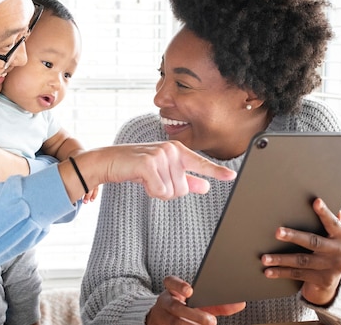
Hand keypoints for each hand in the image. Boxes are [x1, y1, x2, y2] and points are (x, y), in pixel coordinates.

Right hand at [64, 141, 236, 201]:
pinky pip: (160, 191)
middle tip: (153, 180)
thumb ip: (185, 179)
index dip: (216, 172)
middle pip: (183, 188)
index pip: (200, 163)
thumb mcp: (162, 172)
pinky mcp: (149, 163)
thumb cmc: (135, 166)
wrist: (109, 160)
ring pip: (172, 192)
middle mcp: (171, 150)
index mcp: (177, 150)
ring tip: (146, 178)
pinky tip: (141, 180)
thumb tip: (205, 187)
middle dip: (168, 191)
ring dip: (157, 191)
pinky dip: (151, 191)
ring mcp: (161, 155)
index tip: (231, 177)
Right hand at [146, 276, 245, 324]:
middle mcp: (165, 302)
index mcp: (172, 290)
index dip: (179, 285)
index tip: (190, 291)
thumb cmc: (185, 306)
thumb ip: (217, 302)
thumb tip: (241, 303)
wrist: (162, 318)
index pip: (171, 282)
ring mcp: (163, 317)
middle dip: (194, 314)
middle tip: (211, 321)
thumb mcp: (198, 301)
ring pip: (174, 323)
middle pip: (176, 307)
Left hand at [261, 198, 340, 305]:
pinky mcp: (322, 281)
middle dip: (294, 236)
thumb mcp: (334, 237)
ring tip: (264, 258)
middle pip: (313, 242)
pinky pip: (297, 275)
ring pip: (301, 261)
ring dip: (281, 259)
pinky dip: (281, 272)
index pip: (333, 223)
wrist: (333, 282)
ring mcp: (332, 268)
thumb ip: (331, 222)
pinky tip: (268, 271)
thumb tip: (325, 203)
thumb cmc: (328, 250)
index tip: (316, 202)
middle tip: (277, 232)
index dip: (324, 213)